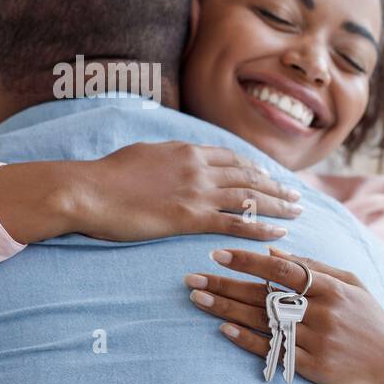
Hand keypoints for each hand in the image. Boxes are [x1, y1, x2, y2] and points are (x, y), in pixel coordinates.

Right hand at [0, 141, 303, 243]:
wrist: (85, 190)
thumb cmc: (105, 176)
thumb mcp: (142, 154)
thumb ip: (167, 157)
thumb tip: (174, 158)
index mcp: (186, 150)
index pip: (232, 158)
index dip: (254, 168)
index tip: (269, 176)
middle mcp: (198, 167)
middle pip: (249, 177)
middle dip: (276, 186)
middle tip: (297, 195)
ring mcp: (197, 192)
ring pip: (250, 197)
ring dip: (278, 205)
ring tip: (297, 212)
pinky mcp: (191, 217)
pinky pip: (237, 222)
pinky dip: (262, 227)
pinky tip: (279, 232)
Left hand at [186, 246, 383, 383]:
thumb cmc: (372, 322)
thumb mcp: (353, 286)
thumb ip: (316, 267)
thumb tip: (274, 248)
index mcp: (332, 288)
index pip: (282, 268)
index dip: (248, 260)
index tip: (217, 253)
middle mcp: (322, 313)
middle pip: (263, 295)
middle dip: (224, 284)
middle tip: (190, 277)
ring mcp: (317, 341)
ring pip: (262, 322)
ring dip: (226, 309)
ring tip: (197, 298)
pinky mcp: (314, 368)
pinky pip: (273, 350)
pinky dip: (247, 340)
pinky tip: (223, 328)